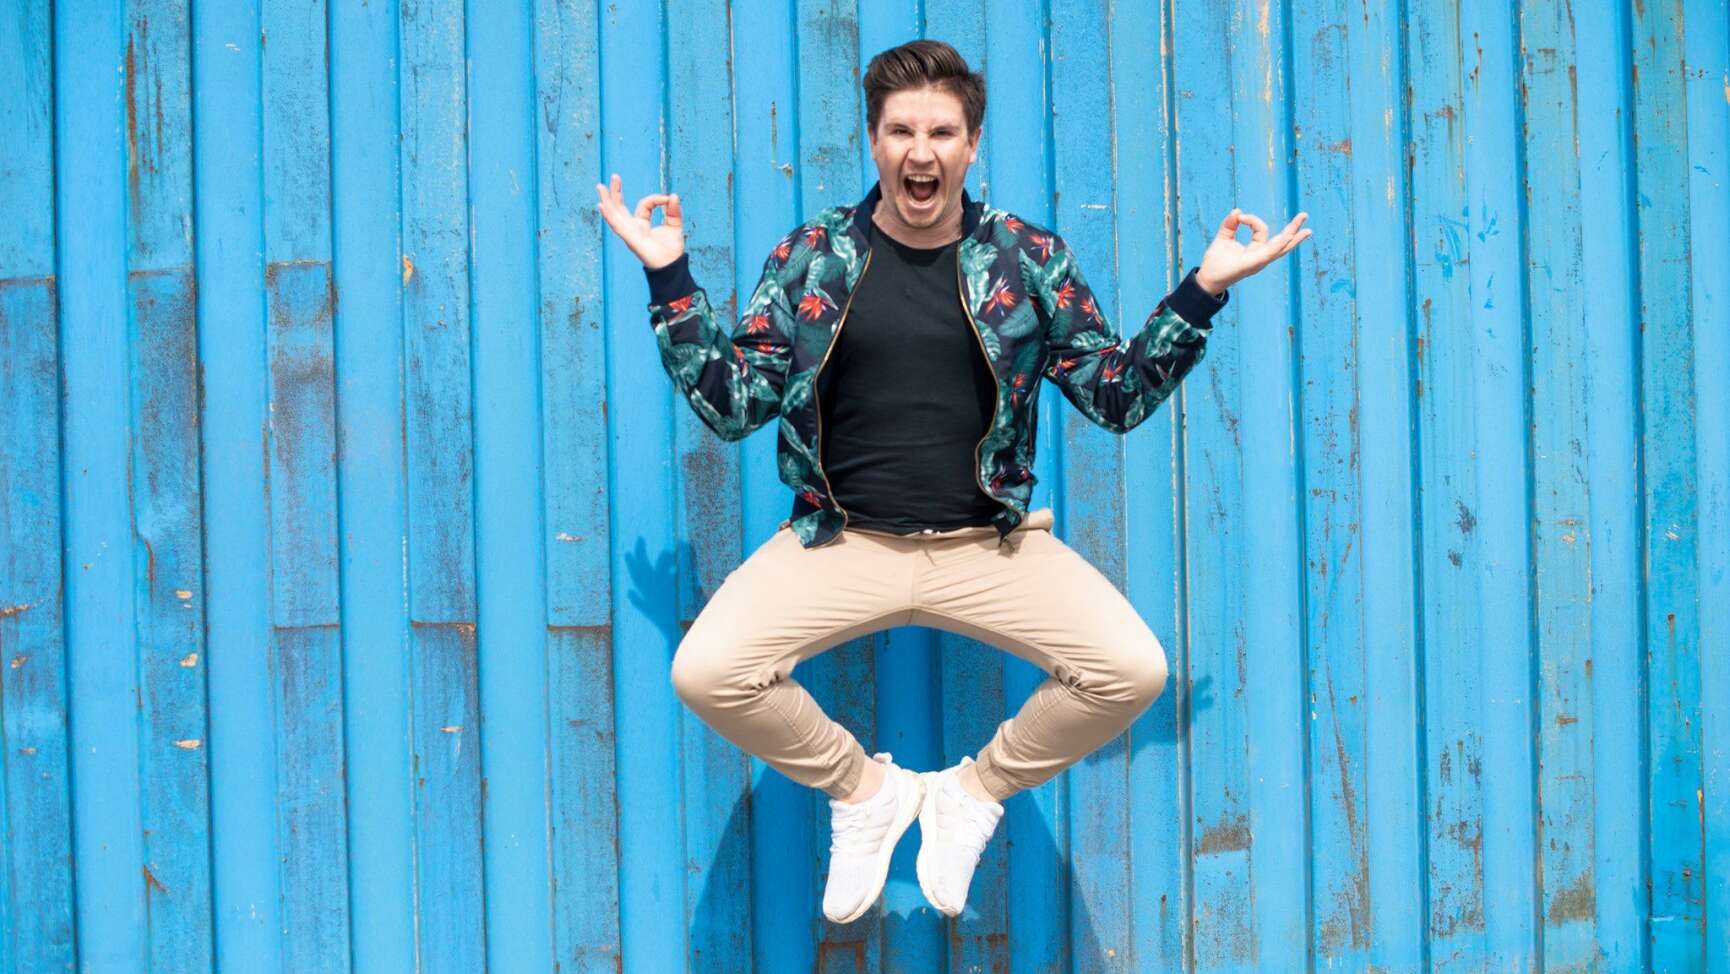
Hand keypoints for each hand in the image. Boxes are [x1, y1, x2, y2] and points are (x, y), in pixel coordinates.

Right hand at [594, 172, 684, 269]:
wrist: (672, 266)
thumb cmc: (672, 250)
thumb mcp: (675, 225)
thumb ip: (673, 211)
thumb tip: (673, 196)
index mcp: (642, 224)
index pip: (644, 205)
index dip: (655, 199)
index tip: (667, 199)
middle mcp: (633, 228)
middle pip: (619, 208)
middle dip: (616, 192)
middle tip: (614, 176)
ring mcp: (629, 234)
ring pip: (614, 214)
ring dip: (607, 200)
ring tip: (600, 187)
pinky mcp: (630, 239)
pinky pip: (617, 226)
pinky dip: (609, 216)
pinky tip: (602, 206)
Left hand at [1195, 209, 1310, 295]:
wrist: (1206, 278)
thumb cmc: (1216, 261)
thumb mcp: (1224, 237)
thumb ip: (1230, 224)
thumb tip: (1237, 211)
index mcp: (1256, 250)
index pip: (1261, 229)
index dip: (1252, 219)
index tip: (1239, 217)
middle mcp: (1261, 256)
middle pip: (1283, 242)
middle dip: (1294, 229)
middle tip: (1305, 215)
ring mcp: (1259, 261)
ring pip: (1281, 248)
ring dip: (1294, 237)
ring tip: (1307, 230)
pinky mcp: (1253, 264)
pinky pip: (1269, 253)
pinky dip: (1279, 244)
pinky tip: (1288, 237)